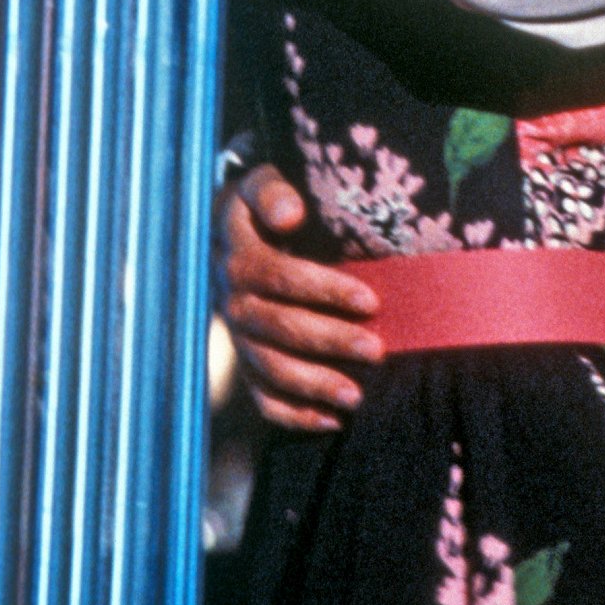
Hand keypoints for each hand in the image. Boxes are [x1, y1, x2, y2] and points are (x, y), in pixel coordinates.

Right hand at [216, 164, 381, 428]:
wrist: (228, 230)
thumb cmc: (262, 204)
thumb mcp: (261, 182)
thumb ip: (271, 191)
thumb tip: (290, 214)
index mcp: (238, 256)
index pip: (278, 276)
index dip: (323, 289)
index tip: (369, 300)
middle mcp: (231, 300)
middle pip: (278, 327)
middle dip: (329, 341)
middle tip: (376, 351)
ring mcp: (236, 334)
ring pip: (269, 367)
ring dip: (313, 385)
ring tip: (357, 396)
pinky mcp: (243, 358)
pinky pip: (260, 395)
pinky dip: (292, 414)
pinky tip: (330, 422)